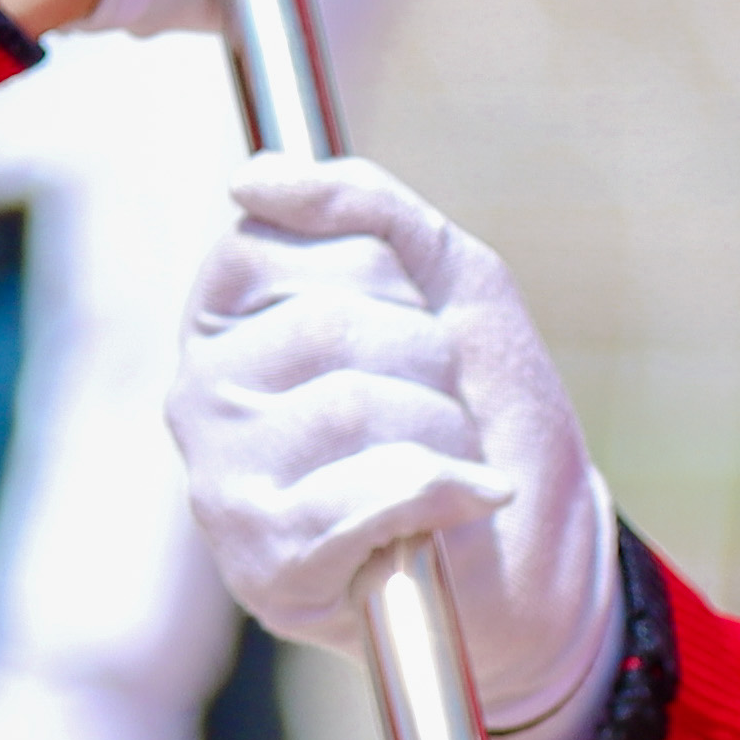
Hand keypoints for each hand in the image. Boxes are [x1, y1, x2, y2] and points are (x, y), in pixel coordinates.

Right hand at [175, 158, 622, 739]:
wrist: (539, 558)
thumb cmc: (481, 413)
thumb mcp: (447, 282)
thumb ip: (367, 212)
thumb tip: (254, 177)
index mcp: (225, 318)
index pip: (277, 241)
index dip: (383, 275)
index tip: (414, 320)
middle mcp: (200, 396)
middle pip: (327, 325)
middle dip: (429, 360)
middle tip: (445, 405)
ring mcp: (222, 484)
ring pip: (353, 406)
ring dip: (445, 431)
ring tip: (450, 459)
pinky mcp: (266, 563)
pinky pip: (373, 489)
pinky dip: (449, 490)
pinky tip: (464, 503)